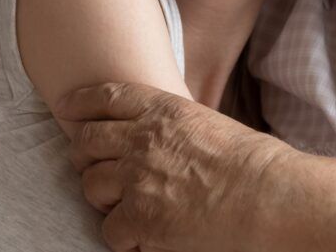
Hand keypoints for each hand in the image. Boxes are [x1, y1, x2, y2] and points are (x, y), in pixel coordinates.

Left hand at [55, 82, 293, 251]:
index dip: (81, 102)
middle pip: (87, 141)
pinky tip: (144, 237)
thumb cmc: (253, 164)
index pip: (107, 97)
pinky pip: (110, 230)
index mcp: (163, 110)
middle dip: (84, 155)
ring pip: (91, 186)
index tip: (67, 108)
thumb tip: (158, 139)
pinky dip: (124, 237)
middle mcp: (142, 140)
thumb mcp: (209, 124)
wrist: (269, 197)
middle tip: (92, 167)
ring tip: (126, 206)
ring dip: (104, 198)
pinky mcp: (140, 218)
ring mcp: (137, 178)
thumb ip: (174, 127)